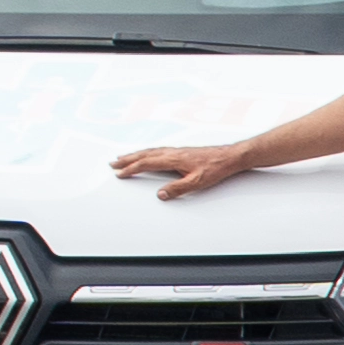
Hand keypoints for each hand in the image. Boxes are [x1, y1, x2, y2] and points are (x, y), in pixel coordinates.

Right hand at [110, 143, 245, 200]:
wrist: (230, 156)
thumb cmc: (216, 168)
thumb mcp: (197, 182)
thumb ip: (177, 188)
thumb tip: (161, 194)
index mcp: (173, 159)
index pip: (146, 164)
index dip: (131, 169)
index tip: (120, 173)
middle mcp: (172, 153)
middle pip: (144, 155)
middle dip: (128, 160)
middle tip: (114, 163)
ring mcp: (176, 151)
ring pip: (150, 151)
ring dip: (135, 154)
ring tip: (125, 157)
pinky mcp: (181, 152)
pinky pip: (158, 150)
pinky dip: (147, 152)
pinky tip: (148, 154)